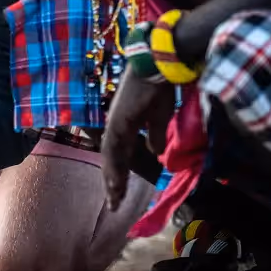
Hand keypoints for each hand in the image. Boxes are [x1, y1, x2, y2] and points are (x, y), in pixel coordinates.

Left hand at [102, 69, 175, 210]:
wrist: (160, 64)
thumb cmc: (161, 85)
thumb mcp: (161, 117)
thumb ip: (155, 135)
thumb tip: (156, 152)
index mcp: (126, 123)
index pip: (120, 154)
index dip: (121, 174)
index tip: (121, 194)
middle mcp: (117, 124)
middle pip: (112, 159)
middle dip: (114, 183)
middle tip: (114, 205)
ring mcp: (115, 121)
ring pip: (110, 156)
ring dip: (113, 179)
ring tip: (114, 200)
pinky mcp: (119, 120)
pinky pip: (114, 147)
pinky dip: (114, 166)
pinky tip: (114, 181)